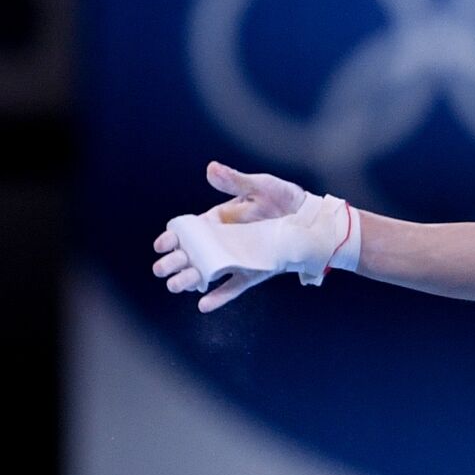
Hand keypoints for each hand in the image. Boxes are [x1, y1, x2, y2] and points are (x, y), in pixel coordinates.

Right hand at [152, 162, 308, 311]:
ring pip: (208, 273)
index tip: (162, 244)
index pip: (188, 231)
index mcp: (219, 221)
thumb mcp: (260, 186)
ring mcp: (238, 258)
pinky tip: (204, 305)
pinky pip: (235, 286)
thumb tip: (211, 168)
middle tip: (161, 269)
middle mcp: (224, 242)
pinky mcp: (254, 272)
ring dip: (189, 280)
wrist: (313, 220)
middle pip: (192, 255)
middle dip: (174, 262)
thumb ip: (235, 181)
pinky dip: (220, 296)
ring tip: (176, 286)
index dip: (172, 238)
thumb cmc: (285, 199)